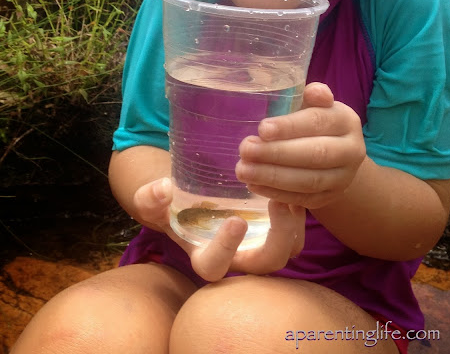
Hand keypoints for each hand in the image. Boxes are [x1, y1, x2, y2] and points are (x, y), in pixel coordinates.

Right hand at [133, 178, 304, 281]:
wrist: (189, 200)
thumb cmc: (169, 207)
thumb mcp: (151, 202)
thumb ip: (150, 199)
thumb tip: (163, 188)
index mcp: (206, 258)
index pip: (215, 267)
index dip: (226, 249)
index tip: (235, 221)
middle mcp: (237, 258)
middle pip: (266, 264)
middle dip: (277, 238)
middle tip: (278, 203)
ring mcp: (260, 245)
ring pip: (289, 248)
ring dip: (294, 225)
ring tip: (290, 192)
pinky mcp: (276, 229)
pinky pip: (297, 229)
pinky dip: (299, 210)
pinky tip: (293, 182)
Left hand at [235, 82, 365, 209]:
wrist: (335, 153)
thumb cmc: (314, 122)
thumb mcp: (314, 104)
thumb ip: (311, 97)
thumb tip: (313, 92)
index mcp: (346, 120)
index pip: (317, 122)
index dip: (289, 126)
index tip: (261, 129)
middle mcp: (351, 150)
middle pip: (315, 154)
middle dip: (276, 153)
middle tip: (245, 150)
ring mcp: (343, 178)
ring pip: (308, 181)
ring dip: (272, 176)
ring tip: (243, 170)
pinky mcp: (330, 198)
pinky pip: (303, 199)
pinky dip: (276, 193)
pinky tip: (254, 184)